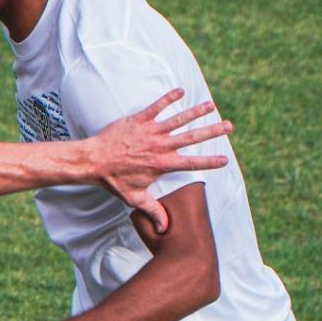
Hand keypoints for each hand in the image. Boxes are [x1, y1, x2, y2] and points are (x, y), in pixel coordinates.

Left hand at [85, 90, 231, 234]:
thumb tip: (165, 230)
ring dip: (196, 111)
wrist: (93, 161)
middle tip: (229, 126)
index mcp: (162, 164)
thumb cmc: (113, 180)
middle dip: (212, 132)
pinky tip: (180, 90)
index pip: (191, 164)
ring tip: (211, 105)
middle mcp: (160, 146)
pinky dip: (168, 98)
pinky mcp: (139, 120)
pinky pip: (156, 106)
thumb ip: (152, 210)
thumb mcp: (134, 197)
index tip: (226, 159)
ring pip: (178, 119)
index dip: (210, 162)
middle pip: (192, 138)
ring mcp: (150, 131)